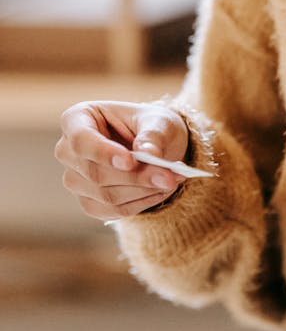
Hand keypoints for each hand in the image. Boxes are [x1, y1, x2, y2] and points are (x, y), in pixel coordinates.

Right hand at [55, 100, 189, 219]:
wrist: (156, 148)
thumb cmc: (152, 126)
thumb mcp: (159, 121)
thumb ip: (153, 136)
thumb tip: (148, 153)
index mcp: (78, 119)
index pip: (81, 140)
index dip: (104, 153)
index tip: (130, 162)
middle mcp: (68, 151)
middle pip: (95, 173)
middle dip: (137, 177)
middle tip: (170, 176)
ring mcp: (75, 179)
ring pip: (106, 195)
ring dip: (144, 191)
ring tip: (172, 180)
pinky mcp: (89, 202)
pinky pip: (113, 211)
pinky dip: (142, 203)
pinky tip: (160, 190)